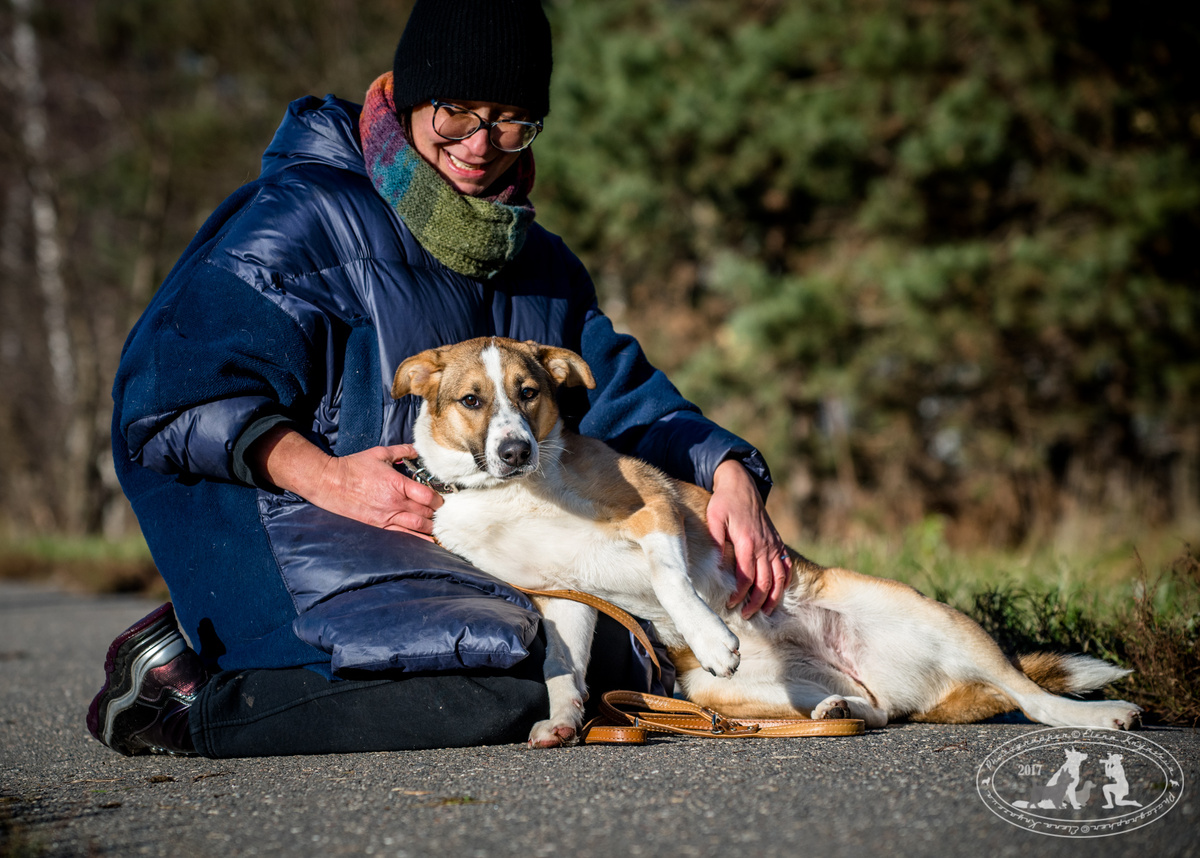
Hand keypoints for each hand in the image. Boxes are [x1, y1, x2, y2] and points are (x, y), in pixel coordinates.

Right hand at [248, 427, 442, 538]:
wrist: (330, 483)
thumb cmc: (354, 467)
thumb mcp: (380, 453)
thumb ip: (402, 451)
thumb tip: (418, 449)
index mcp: (396, 484)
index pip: (427, 496)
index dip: (438, 499)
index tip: (442, 499)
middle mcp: (394, 503)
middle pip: (425, 513)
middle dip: (437, 514)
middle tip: (443, 513)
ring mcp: (387, 516)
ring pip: (417, 527)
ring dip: (430, 528)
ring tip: (439, 527)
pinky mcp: (379, 525)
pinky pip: (403, 535)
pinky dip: (418, 539)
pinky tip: (429, 542)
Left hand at [707, 459, 791, 617]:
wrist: (741, 484)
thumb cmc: (724, 501)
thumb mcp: (714, 516)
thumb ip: (715, 539)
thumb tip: (716, 564)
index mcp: (747, 541)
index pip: (746, 576)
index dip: (740, 594)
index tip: (731, 604)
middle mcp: (764, 545)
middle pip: (765, 582)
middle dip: (756, 602)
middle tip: (746, 615)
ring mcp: (773, 544)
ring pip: (779, 577)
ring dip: (773, 597)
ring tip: (765, 612)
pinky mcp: (777, 542)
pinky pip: (786, 566)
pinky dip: (785, 581)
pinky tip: (779, 593)